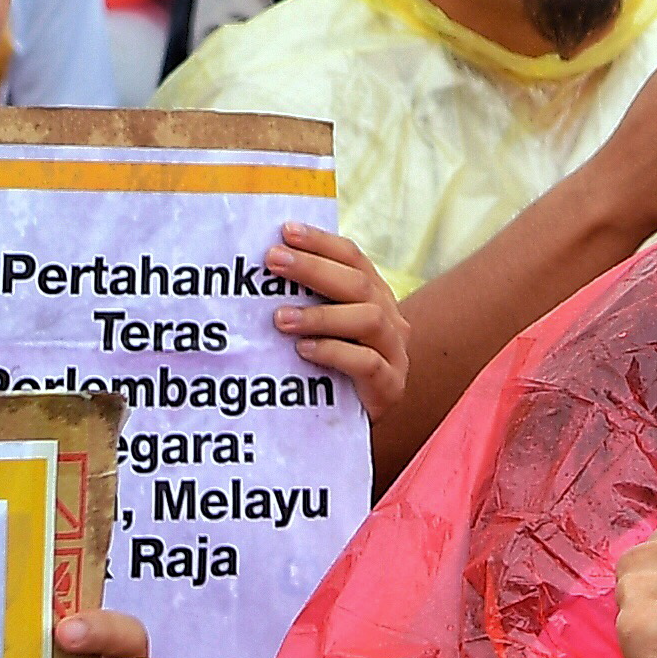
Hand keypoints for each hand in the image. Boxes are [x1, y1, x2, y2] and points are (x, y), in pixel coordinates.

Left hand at [264, 220, 409, 431]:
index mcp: (375, 296)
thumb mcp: (320, 330)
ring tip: (280, 317)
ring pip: (367, 319)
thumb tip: (262, 265)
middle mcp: (390, 318)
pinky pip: (366, 363)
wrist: (351, 425)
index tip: (285, 231)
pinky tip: (303, 350)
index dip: (321, 242)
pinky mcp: (390, 386)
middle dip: (313, 269)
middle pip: (358, 283)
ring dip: (320, 315)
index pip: (353, 257)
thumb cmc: (328, 370)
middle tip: (273, 260)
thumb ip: (305, 301)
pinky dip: (333, 352)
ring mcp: (395, 352)